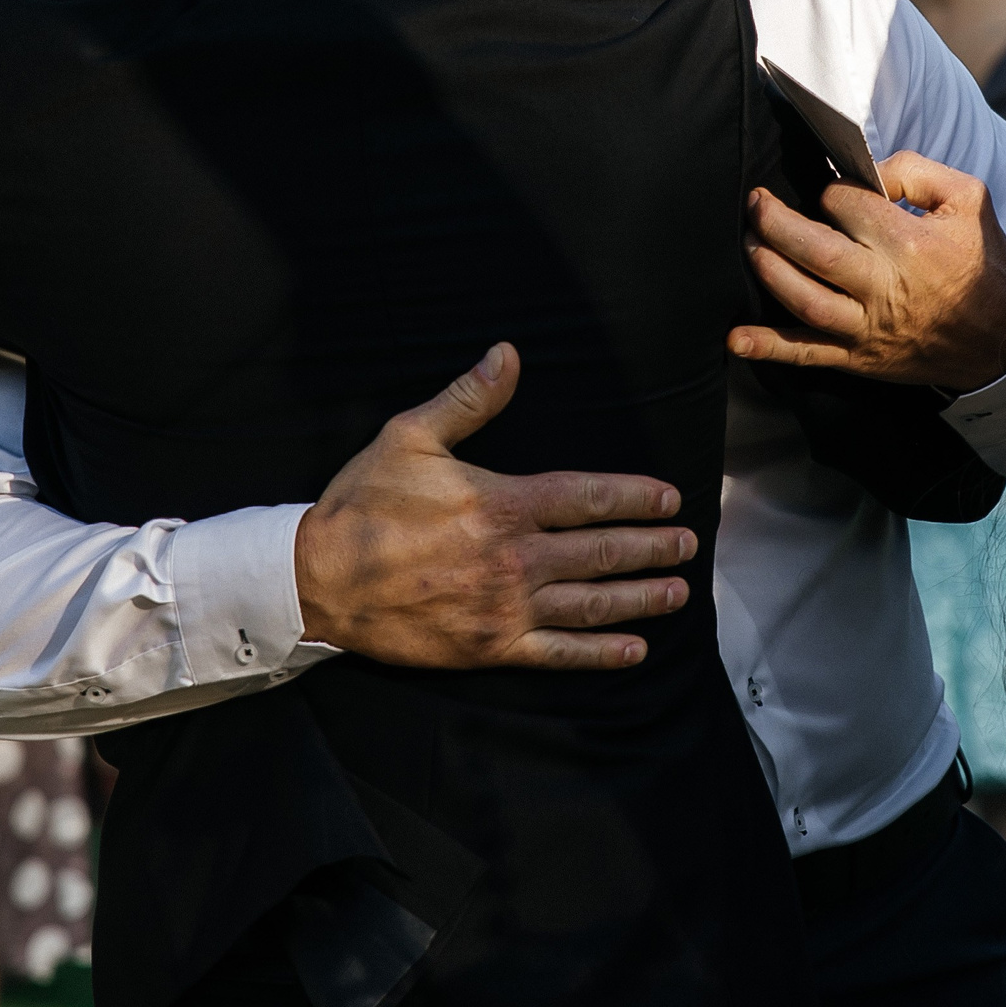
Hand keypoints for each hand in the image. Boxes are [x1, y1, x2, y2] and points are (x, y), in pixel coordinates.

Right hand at [292, 344, 696, 670]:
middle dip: (652, 547)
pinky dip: (600, 652)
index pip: (589, 497)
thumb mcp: (410, 437)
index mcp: (503, 503)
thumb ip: (468, 399)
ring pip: (591, 603)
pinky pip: (558, 652)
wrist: (317, 579)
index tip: (670, 499)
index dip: (636, 498)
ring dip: (640, 597)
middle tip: (689, 545)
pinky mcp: (490, 646)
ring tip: (677, 592)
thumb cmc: (363, 505)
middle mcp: (515, 557)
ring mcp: (506, 606)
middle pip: (603, 552)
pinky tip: (634, 648)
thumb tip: (508, 354)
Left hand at [728, 152, 1005, 392]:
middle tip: (756, 202)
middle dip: (776, 222)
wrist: (1000, 340)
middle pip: (815, 250)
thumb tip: (869, 169)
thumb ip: (918, 171)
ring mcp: (867, 327)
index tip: (834, 191)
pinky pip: (808, 354)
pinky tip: (736, 338)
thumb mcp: (969, 199)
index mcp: (911, 244)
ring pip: (804, 298)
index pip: (848, 206)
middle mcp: (884, 287)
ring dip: (768, 268)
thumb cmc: (982, 263)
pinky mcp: (858, 357)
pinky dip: (769, 346)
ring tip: (751, 242)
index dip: (833, 191)